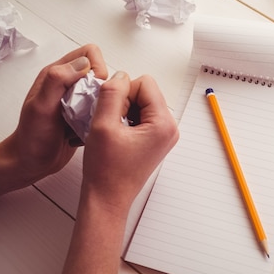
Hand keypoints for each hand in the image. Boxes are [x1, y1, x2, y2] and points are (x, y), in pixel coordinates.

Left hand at [0, 44, 106, 195]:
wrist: (32, 162)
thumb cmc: (32, 137)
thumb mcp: (41, 106)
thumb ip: (57, 80)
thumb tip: (83, 63)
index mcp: (56, 74)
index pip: (89, 54)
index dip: (98, 67)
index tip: (95, 88)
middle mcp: (68, 83)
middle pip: (100, 70)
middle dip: (105, 87)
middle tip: (97, 105)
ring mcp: (77, 99)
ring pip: (105, 90)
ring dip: (106, 103)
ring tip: (95, 117)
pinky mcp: (85, 113)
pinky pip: (104, 107)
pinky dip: (104, 115)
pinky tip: (93, 127)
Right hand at [81, 71, 178, 216]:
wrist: (107, 198)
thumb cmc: (106, 170)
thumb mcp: (103, 125)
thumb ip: (111, 94)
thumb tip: (119, 76)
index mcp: (164, 123)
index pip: (145, 83)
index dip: (122, 91)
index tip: (111, 112)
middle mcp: (170, 128)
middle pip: (146, 91)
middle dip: (125, 101)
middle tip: (111, 123)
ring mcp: (164, 134)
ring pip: (142, 103)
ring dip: (124, 110)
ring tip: (113, 131)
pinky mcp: (156, 139)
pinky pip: (141, 116)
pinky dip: (126, 119)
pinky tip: (116, 134)